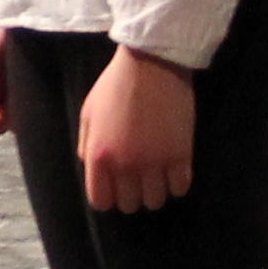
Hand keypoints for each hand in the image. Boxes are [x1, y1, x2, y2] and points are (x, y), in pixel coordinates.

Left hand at [77, 46, 195, 210]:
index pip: (100, 200)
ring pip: (155, 201)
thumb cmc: (116, 85)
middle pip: (128, 205)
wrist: (151, 64)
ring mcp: (154, 163)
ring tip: (157, 175)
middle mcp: (125, 165)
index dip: (108, 197)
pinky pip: (180, 189)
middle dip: (132, 195)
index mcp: (99, 155)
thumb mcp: (88, 112)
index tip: (115, 188)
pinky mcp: (180, 156)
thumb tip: (90, 167)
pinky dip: (177, 184)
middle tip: (138, 179)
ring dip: (155, 191)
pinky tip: (174, 169)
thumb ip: (86, 144)